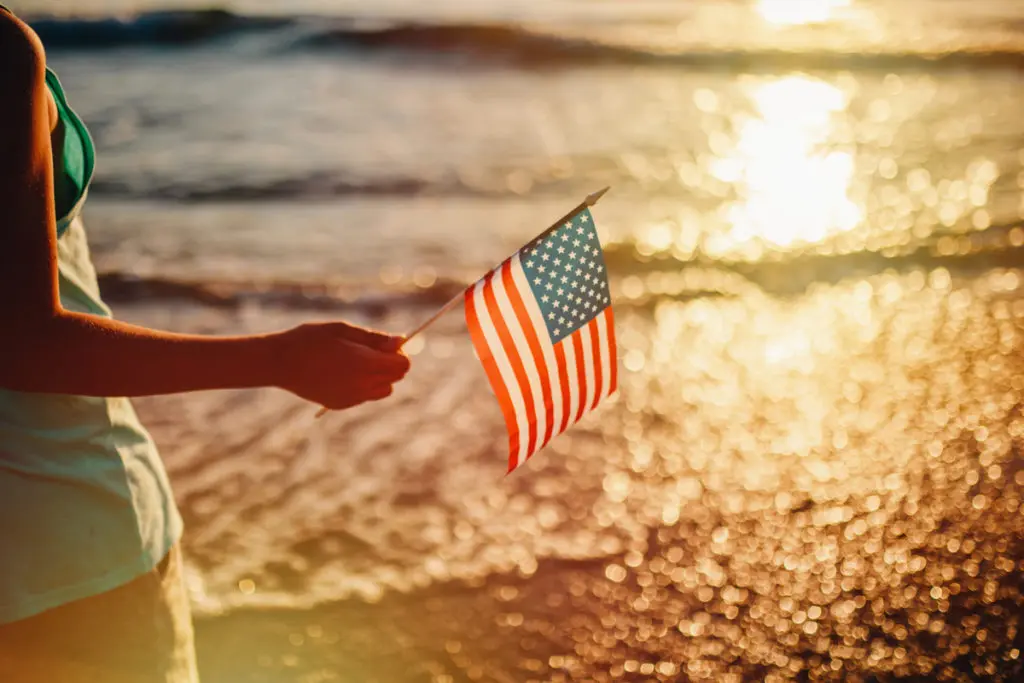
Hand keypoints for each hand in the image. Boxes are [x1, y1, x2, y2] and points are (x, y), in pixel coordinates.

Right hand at [275, 321, 409, 409]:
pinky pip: (365, 396)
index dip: (399, 354)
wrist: (279, 363)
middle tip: (369, 350)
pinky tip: (342, 372)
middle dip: (390, 364)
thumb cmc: (310, 339)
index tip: (385, 345)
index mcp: (364, 364)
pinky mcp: (340, 404)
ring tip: (356, 361)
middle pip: (395, 379)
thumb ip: (374, 338)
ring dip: (379, 377)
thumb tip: (401, 341)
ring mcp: (351, 398)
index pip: (402, 366)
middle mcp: (362, 385)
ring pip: (383, 390)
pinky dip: (363, 386)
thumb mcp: (343, 330)